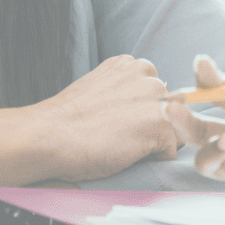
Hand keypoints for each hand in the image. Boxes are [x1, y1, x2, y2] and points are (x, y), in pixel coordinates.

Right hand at [31, 54, 177, 181]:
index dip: (142, 112)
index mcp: (130, 64)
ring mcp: (155, 98)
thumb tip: (139, 109)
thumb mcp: (98, 89)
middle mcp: (147, 74)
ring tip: (128, 147)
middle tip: (125, 138)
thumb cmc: (67, 122)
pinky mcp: (159, 123)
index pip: (156, 89)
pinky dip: (155, 159)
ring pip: (176, 126)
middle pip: (171, 105)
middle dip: (156, 123)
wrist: (49, 137)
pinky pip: (171, 149)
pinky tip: (128, 156)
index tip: (120, 123)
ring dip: (158, 140)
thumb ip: (123, 90)